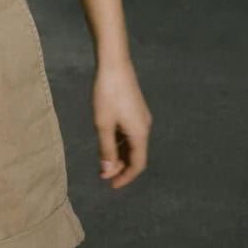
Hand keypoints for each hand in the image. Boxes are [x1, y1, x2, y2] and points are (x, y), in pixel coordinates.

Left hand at [93, 59, 151, 188]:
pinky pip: (130, 132)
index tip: (110, 185)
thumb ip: (106, 149)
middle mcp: (144, 126)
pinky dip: (120, 140)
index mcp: (140, 133)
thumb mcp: (103, 124)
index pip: (137, 165)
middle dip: (120, 166)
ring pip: (132, 143)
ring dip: (119, 153)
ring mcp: (141, 116)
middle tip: (103, 172)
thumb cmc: (107, 93)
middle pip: (136, 155)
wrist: (114, 63)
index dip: (125, 177)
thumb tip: (107, 170)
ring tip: (103, 158)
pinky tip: (107, 139)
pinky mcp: (135, 108)